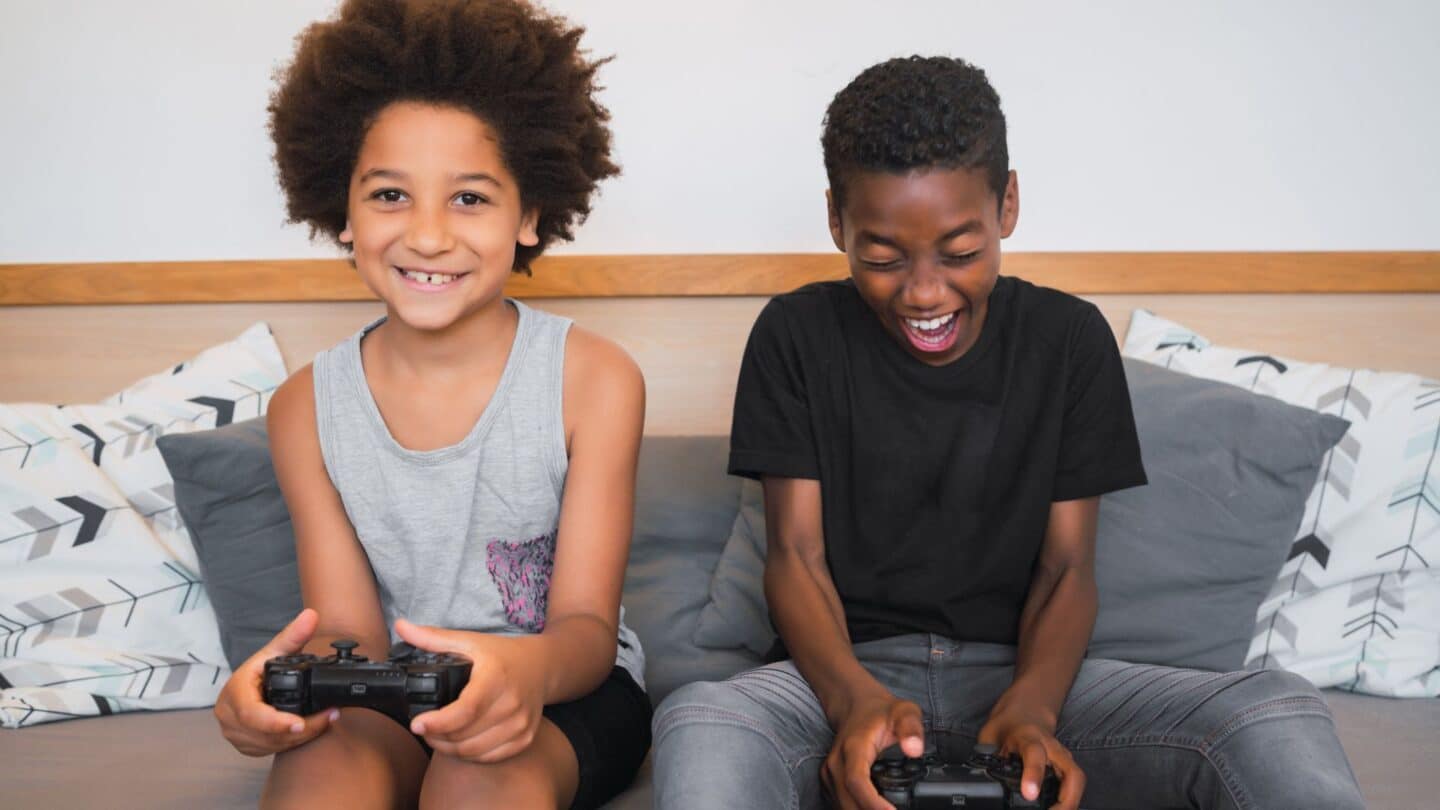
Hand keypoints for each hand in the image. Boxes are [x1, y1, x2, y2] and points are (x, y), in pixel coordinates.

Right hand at [214, 608, 337, 755]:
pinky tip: (311, 730)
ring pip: (271, 744)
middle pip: (266, 733)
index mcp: (234, 693)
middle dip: (301, 728)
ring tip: (327, 720)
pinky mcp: (245, 746)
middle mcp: (230, 718)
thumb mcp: (273, 652)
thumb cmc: (258, 671)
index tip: (299, 722)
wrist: (246, 689)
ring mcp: (236, 735)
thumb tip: (311, 615)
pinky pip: (270, 750)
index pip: (251, 714)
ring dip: (301, 736)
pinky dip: (293, 742)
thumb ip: (293, 636)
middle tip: (329, 717)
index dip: (275, 722)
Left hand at [395, 618, 546, 762]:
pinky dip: (470, 755)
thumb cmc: (502, 655)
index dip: (438, 722)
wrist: (542, 666)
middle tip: (422, 727)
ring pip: (475, 751)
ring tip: (437, 735)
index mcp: (495, 678)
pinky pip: (490, 757)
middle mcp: (512, 703)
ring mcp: (521, 724)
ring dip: (449, 748)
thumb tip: (401, 626)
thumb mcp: (470, 641)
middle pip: (465, 735)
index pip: (465, 710)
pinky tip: (459, 742)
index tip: (416, 723)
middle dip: (436, 735)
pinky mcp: (525, 738)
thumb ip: (433, 637)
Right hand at [823, 688, 925, 809]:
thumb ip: (911, 729)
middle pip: (848, 801)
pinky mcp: (831, 781)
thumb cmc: (880, 711)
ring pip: (843, 806)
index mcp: (854, 747)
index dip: (873, 803)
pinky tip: (875, 809)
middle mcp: (836, 762)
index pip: (857, 781)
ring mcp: (830, 773)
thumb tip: (914, 750)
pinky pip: (841, 803)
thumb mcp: (904, 711)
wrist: (855, 705)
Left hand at [978, 701, 1083, 809]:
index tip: (1029, 794)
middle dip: (1066, 800)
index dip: (1033, 775)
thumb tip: (980, 780)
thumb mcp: (991, 736)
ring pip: (1077, 782)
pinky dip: (1069, 801)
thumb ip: (987, 757)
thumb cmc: (1007, 726)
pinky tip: (1057, 809)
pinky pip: (1074, 786)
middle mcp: (1052, 748)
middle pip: (1071, 773)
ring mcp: (1063, 758)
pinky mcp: (1067, 767)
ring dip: (1070, 804)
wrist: (1026, 711)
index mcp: (1029, 737)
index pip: (1034, 754)